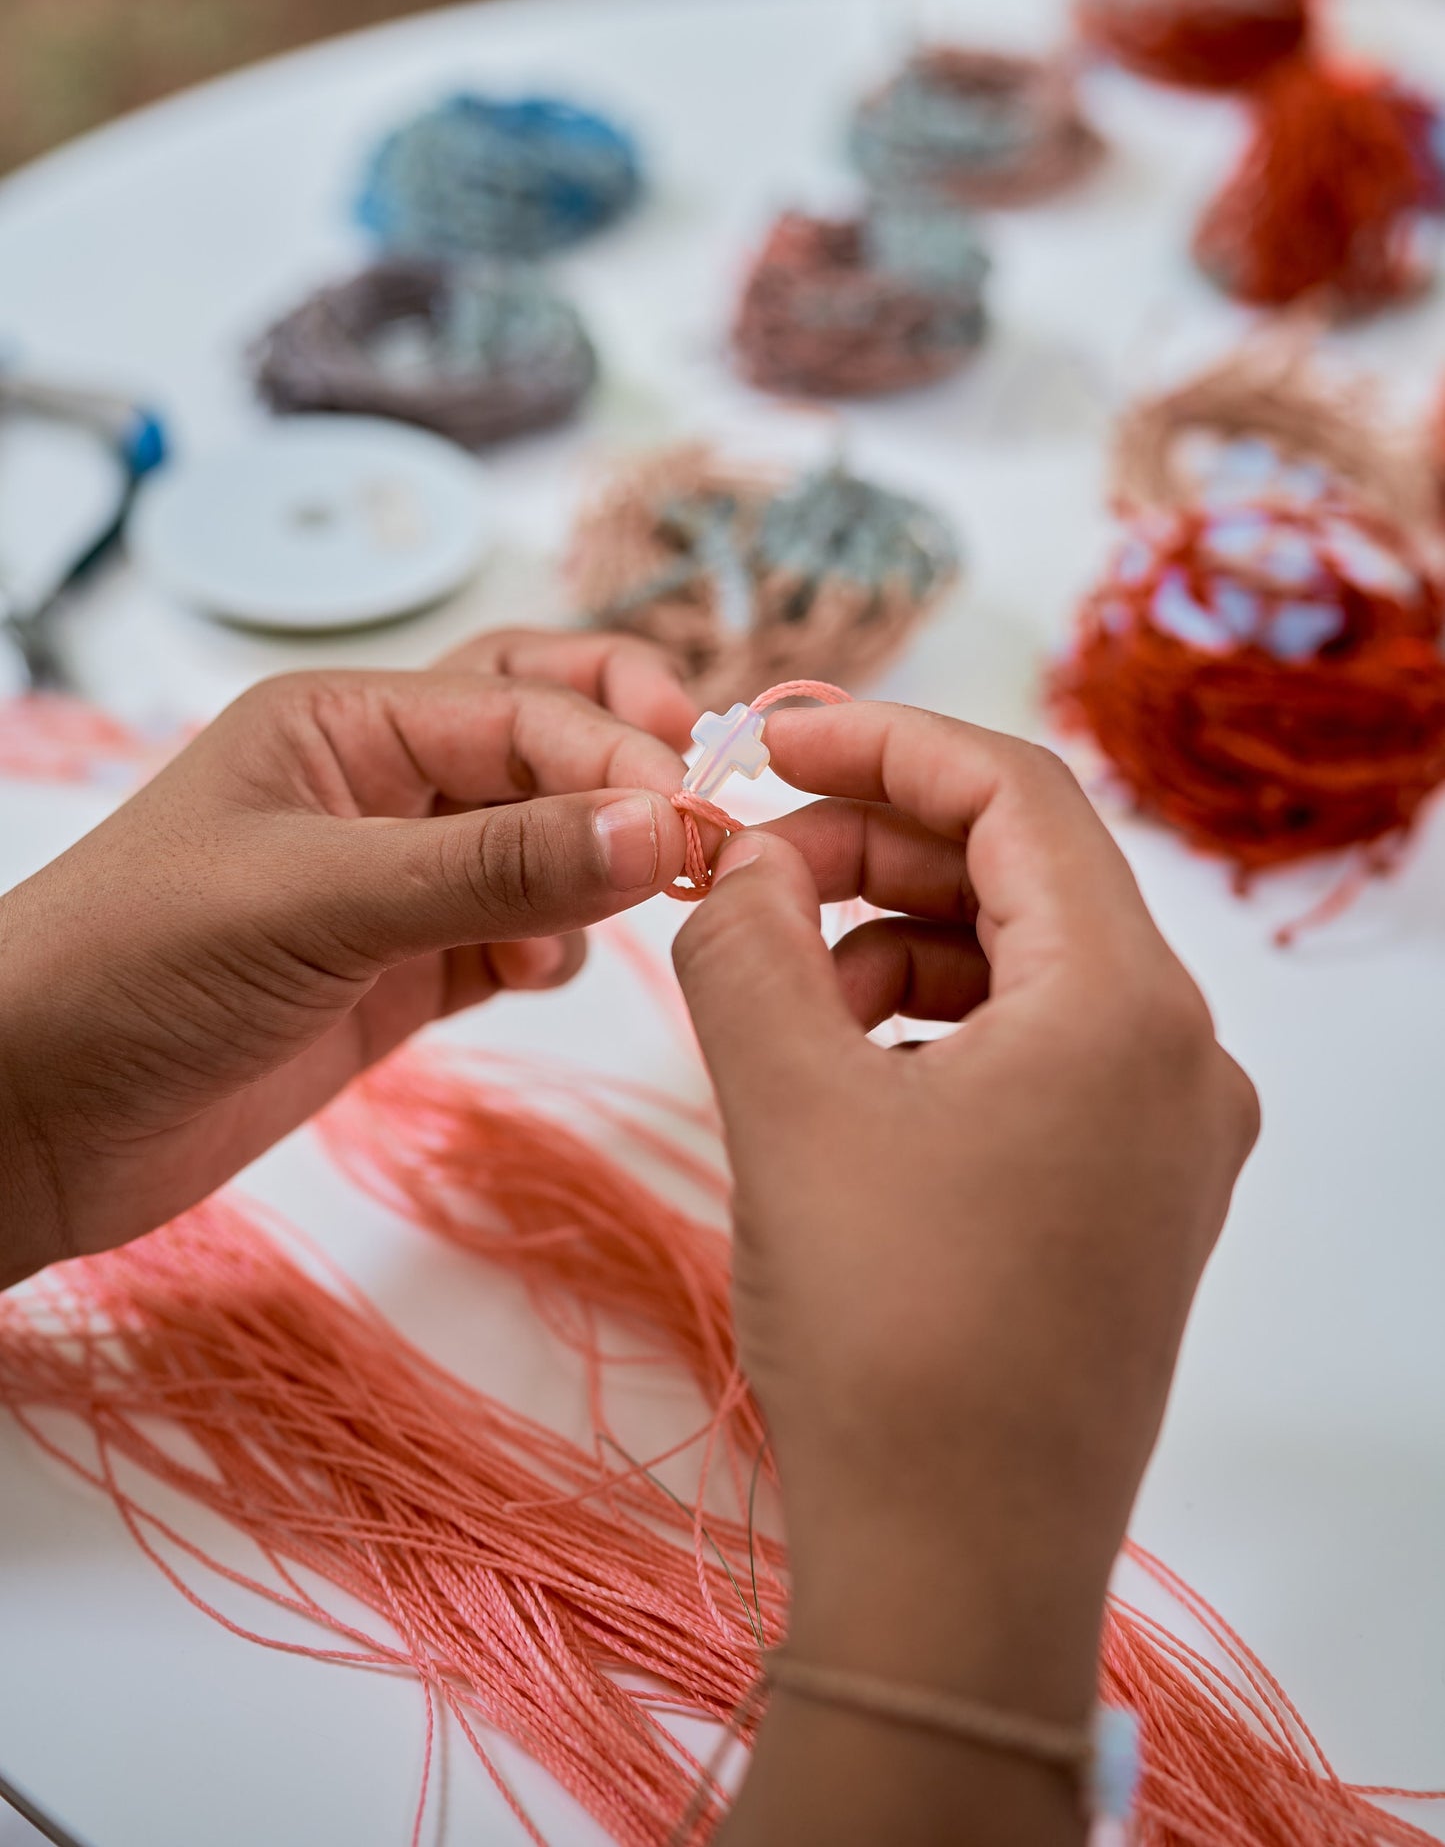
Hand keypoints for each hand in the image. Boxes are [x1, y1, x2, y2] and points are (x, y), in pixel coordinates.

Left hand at [0, 628, 693, 1285]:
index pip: (528, 705)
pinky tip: (530, 975)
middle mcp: (382, 786)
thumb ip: (493, 866)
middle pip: (546, 735)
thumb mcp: (318, 900)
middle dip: (626, 766)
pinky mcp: (403, 974)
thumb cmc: (133, 970)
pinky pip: (518, 935)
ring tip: (609, 918)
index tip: (700, 823)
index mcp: (348, 722)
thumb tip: (660, 825)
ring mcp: (396, 882)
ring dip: (594, 869)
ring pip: (546, 842)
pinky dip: (550, 948)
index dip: (623, 753)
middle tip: (699, 825)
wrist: (32, 1122)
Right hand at [672, 704, 1256, 1839]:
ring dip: (890, 941)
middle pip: (1023, 875)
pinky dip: (927, 1029)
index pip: (1015, 793)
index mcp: (1129, 1004)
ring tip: (767, 981)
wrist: (955, 1575)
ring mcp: (1164, 1137)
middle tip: (738, 867)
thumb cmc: (887, 1334)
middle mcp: (1179, 1056)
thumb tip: (729, 857)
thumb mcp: (787, 1104)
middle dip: (872, 851)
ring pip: (1021, 968)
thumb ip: (744, 940)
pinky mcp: (1128, 1202)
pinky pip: (1029, 1057)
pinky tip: (831, 1066)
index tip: (765, 735)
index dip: (881, 743)